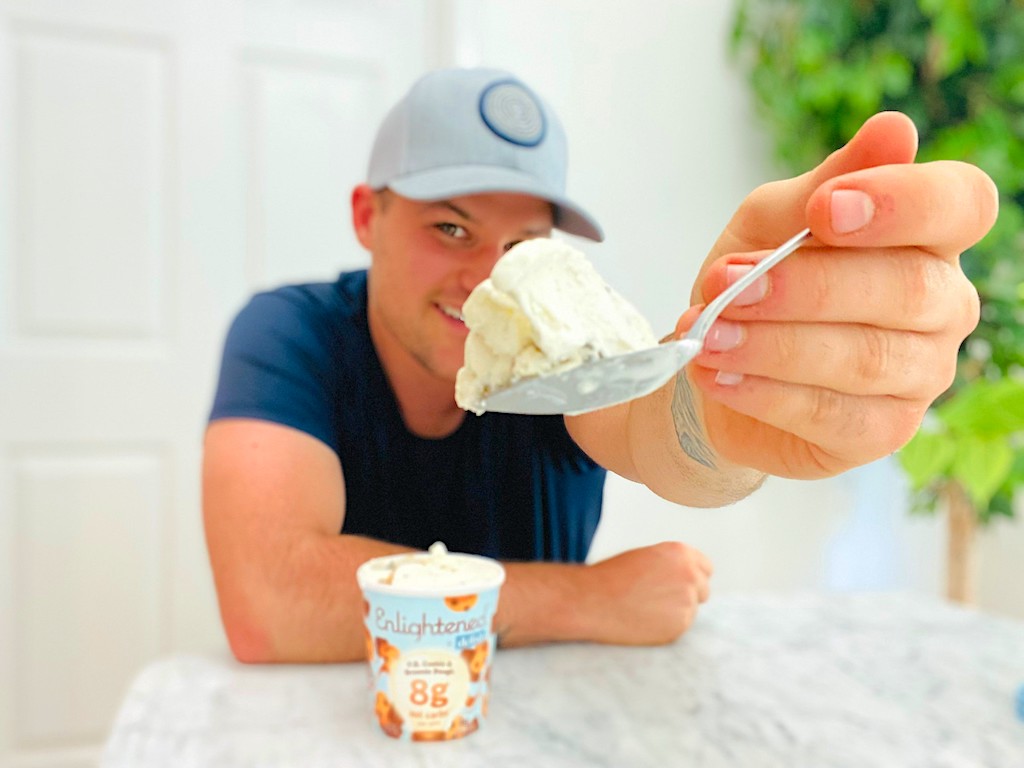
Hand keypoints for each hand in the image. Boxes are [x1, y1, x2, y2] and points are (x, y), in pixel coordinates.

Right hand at [581, 542, 711, 644]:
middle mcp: (689, 576)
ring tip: (644, 609)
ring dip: (675, 612)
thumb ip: (671, 565)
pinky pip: (679, 627)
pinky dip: (666, 627)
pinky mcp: (679, 626)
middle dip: (687, 595)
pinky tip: (643, 620)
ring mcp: (687, 602)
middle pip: (703, 591)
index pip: (706, 568)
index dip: (691, 577)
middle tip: (660, 600)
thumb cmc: (612, 577)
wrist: (593, 600)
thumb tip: (685, 578)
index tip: (680, 584)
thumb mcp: (646, 557)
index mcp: (681, 553)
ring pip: (690, 611)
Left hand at [675, 111, 996, 478]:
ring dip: (774, 344)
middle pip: (907, 288)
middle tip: (727, 285)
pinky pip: (833, 414)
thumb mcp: (772, 222)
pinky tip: (717, 375)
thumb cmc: (757, 281)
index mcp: (927, 237)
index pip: (962, 204)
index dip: (903, 203)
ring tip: (706, 335)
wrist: (718, 362)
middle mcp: (941, 305)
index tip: (823, 209)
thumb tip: (894, 130)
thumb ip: (824, 184)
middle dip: (806, 286)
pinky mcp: (881, 432)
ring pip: (866, 358)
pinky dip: (765, 392)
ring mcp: (920, 375)